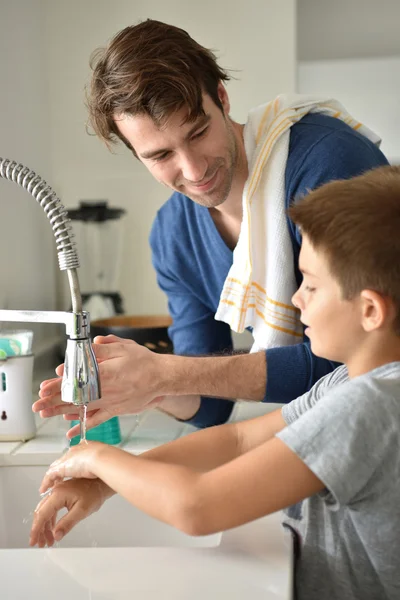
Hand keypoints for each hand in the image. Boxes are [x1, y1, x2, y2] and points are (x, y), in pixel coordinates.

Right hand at [30, 478, 110, 547]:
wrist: (102, 483)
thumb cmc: (95, 493)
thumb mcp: (82, 511)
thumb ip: (67, 524)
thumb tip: (56, 535)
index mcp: (58, 494)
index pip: (42, 514)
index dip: (36, 530)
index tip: (33, 541)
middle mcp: (55, 492)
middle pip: (41, 513)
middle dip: (39, 530)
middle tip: (40, 543)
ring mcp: (58, 492)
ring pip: (46, 511)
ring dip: (45, 526)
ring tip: (48, 540)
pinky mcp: (62, 494)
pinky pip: (52, 508)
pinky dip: (51, 520)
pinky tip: (53, 529)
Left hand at [32, 335, 165, 438]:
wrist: (162, 378)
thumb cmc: (144, 362)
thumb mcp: (122, 348)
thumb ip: (101, 348)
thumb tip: (84, 348)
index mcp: (105, 374)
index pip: (76, 381)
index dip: (57, 385)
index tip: (43, 388)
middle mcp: (105, 391)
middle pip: (74, 397)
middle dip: (53, 400)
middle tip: (37, 404)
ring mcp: (110, 403)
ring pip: (81, 409)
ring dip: (61, 411)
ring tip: (45, 413)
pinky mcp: (115, 410)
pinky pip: (96, 420)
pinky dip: (82, 425)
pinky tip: (69, 431)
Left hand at [39, 441, 103, 491]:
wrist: (101, 458)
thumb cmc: (106, 458)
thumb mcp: (105, 458)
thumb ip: (102, 462)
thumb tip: (106, 468)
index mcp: (85, 447)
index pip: (74, 455)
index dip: (71, 463)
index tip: (71, 469)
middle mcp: (74, 451)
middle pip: (63, 461)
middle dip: (60, 470)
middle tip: (58, 480)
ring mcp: (67, 459)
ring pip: (55, 468)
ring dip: (52, 478)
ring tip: (50, 486)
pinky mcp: (61, 468)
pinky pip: (50, 476)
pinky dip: (46, 483)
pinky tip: (44, 490)